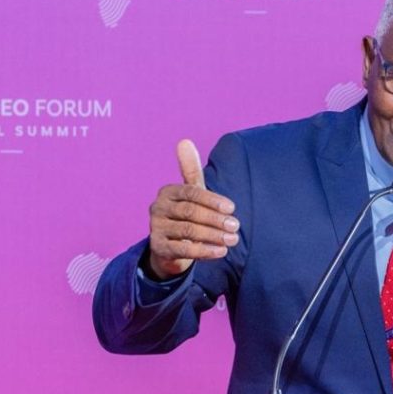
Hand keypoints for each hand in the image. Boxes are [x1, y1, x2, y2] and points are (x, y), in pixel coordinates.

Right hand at [146, 139, 238, 279]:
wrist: (171, 247)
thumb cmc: (186, 215)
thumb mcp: (191, 193)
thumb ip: (190, 170)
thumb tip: (185, 141)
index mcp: (168, 192)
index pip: (191, 192)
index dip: (212, 200)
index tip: (232, 208)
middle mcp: (158, 208)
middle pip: (190, 212)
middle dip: (215, 219)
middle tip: (236, 226)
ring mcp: (156, 229)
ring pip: (188, 231)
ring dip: (213, 236)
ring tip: (232, 240)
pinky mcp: (159, 248)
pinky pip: (184, 250)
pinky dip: (205, 251)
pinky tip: (221, 252)